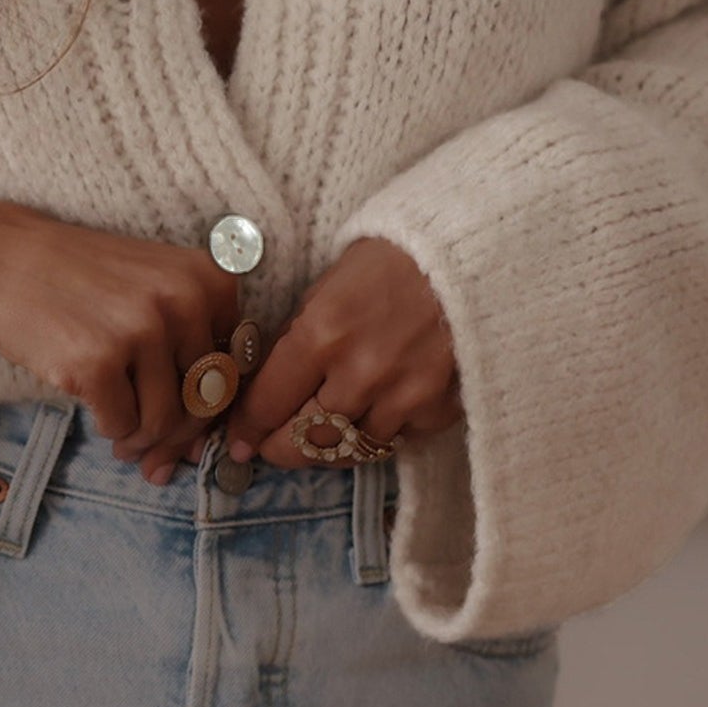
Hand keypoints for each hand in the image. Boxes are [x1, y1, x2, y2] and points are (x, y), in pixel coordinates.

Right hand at [0, 196, 240, 484]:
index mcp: (209, 279)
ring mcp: (140, 330)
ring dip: (143, 438)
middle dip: (179, 434)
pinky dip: (112, 430)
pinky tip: (97, 413)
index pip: (236, 367)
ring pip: (166, 420)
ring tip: (123, 433)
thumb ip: (189, 350)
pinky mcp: (97, 362)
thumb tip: (204, 443)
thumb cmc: (78, 279)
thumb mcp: (152, 286)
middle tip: (154, 449)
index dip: (213, 405)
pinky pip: (123, 425)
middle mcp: (184, 300)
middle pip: (205, 400)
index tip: (190, 425)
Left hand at [221, 237, 463, 469]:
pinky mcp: (439, 409)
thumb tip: (267, 384)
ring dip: (331, 446)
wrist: (468, 255)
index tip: (239, 440)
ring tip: (320, 436)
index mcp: (321, 335)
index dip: (248, 428)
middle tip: (271, 449)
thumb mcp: (326, 287)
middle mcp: (360, 374)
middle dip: (280, 451)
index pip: (268, 404)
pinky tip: (374, 414)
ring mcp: (403, 397)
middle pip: (305, 443)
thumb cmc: (389, 260)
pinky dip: (381, 432)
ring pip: (350, 450)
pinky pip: (397, 440)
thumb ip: (298, 338)